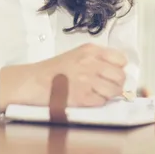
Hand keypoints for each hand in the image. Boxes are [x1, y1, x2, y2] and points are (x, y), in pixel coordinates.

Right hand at [0, 43, 126, 110]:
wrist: (33, 81)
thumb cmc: (54, 70)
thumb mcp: (77, 55)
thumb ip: (97, 59)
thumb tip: (117, 71)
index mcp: (91, 50)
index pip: (121, 59)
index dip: (118, 69)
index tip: (111, 74)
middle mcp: (91, 62)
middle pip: (120, 76)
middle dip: (116, 84)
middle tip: (105, 87)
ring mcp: (87, 80)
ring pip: (114, 90)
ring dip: (107, 95)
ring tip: (94, 94)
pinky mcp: (83, 97)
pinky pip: (102, 102)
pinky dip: (97, 103)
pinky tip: (86, 99)